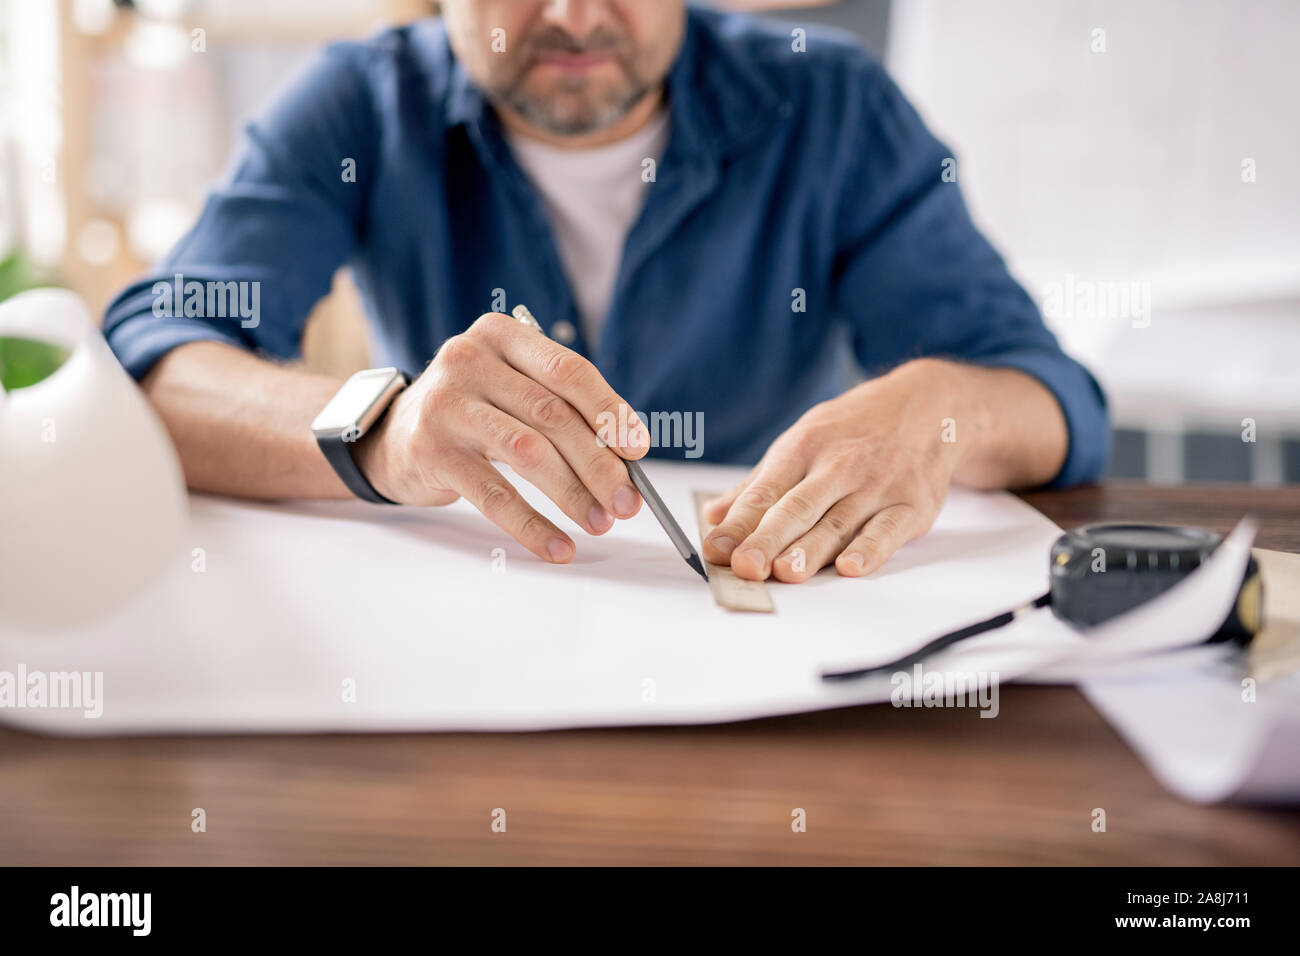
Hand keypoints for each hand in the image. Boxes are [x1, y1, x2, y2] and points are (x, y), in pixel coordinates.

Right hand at [354, 312, 648, 561]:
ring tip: (599, 522)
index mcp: (501, 334)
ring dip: (573, 494)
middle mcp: (469, 360)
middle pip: (553, 415)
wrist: (391, 435)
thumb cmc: (472, 412)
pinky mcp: (431, 451)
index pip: (569, 370)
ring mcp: (446, 404)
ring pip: (528, 453)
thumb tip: (626, 461)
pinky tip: (558, 546)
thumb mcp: (512, 390)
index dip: (610, 412)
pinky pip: (494, 495)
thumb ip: (562, 410)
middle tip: (627, 502)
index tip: (638, 450)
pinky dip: (532, 525)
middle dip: (599, 464)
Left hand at [702, 359, 967, 581]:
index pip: (765, 491)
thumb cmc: (855, 429)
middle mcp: (840, 465)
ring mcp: (878, 485)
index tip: (715, 550)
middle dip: (768, 539)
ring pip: (839, 523)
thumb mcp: (805, 439)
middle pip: (798, 508)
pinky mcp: (913, 504)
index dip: (739, 523)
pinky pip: (888, 530)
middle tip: (745, 566)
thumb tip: (714, 516)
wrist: (931, 405)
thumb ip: (759, 483)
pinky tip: (850, 567)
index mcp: (804, 447)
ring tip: (786, 574)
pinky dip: (870, 549)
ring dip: (811, 550)